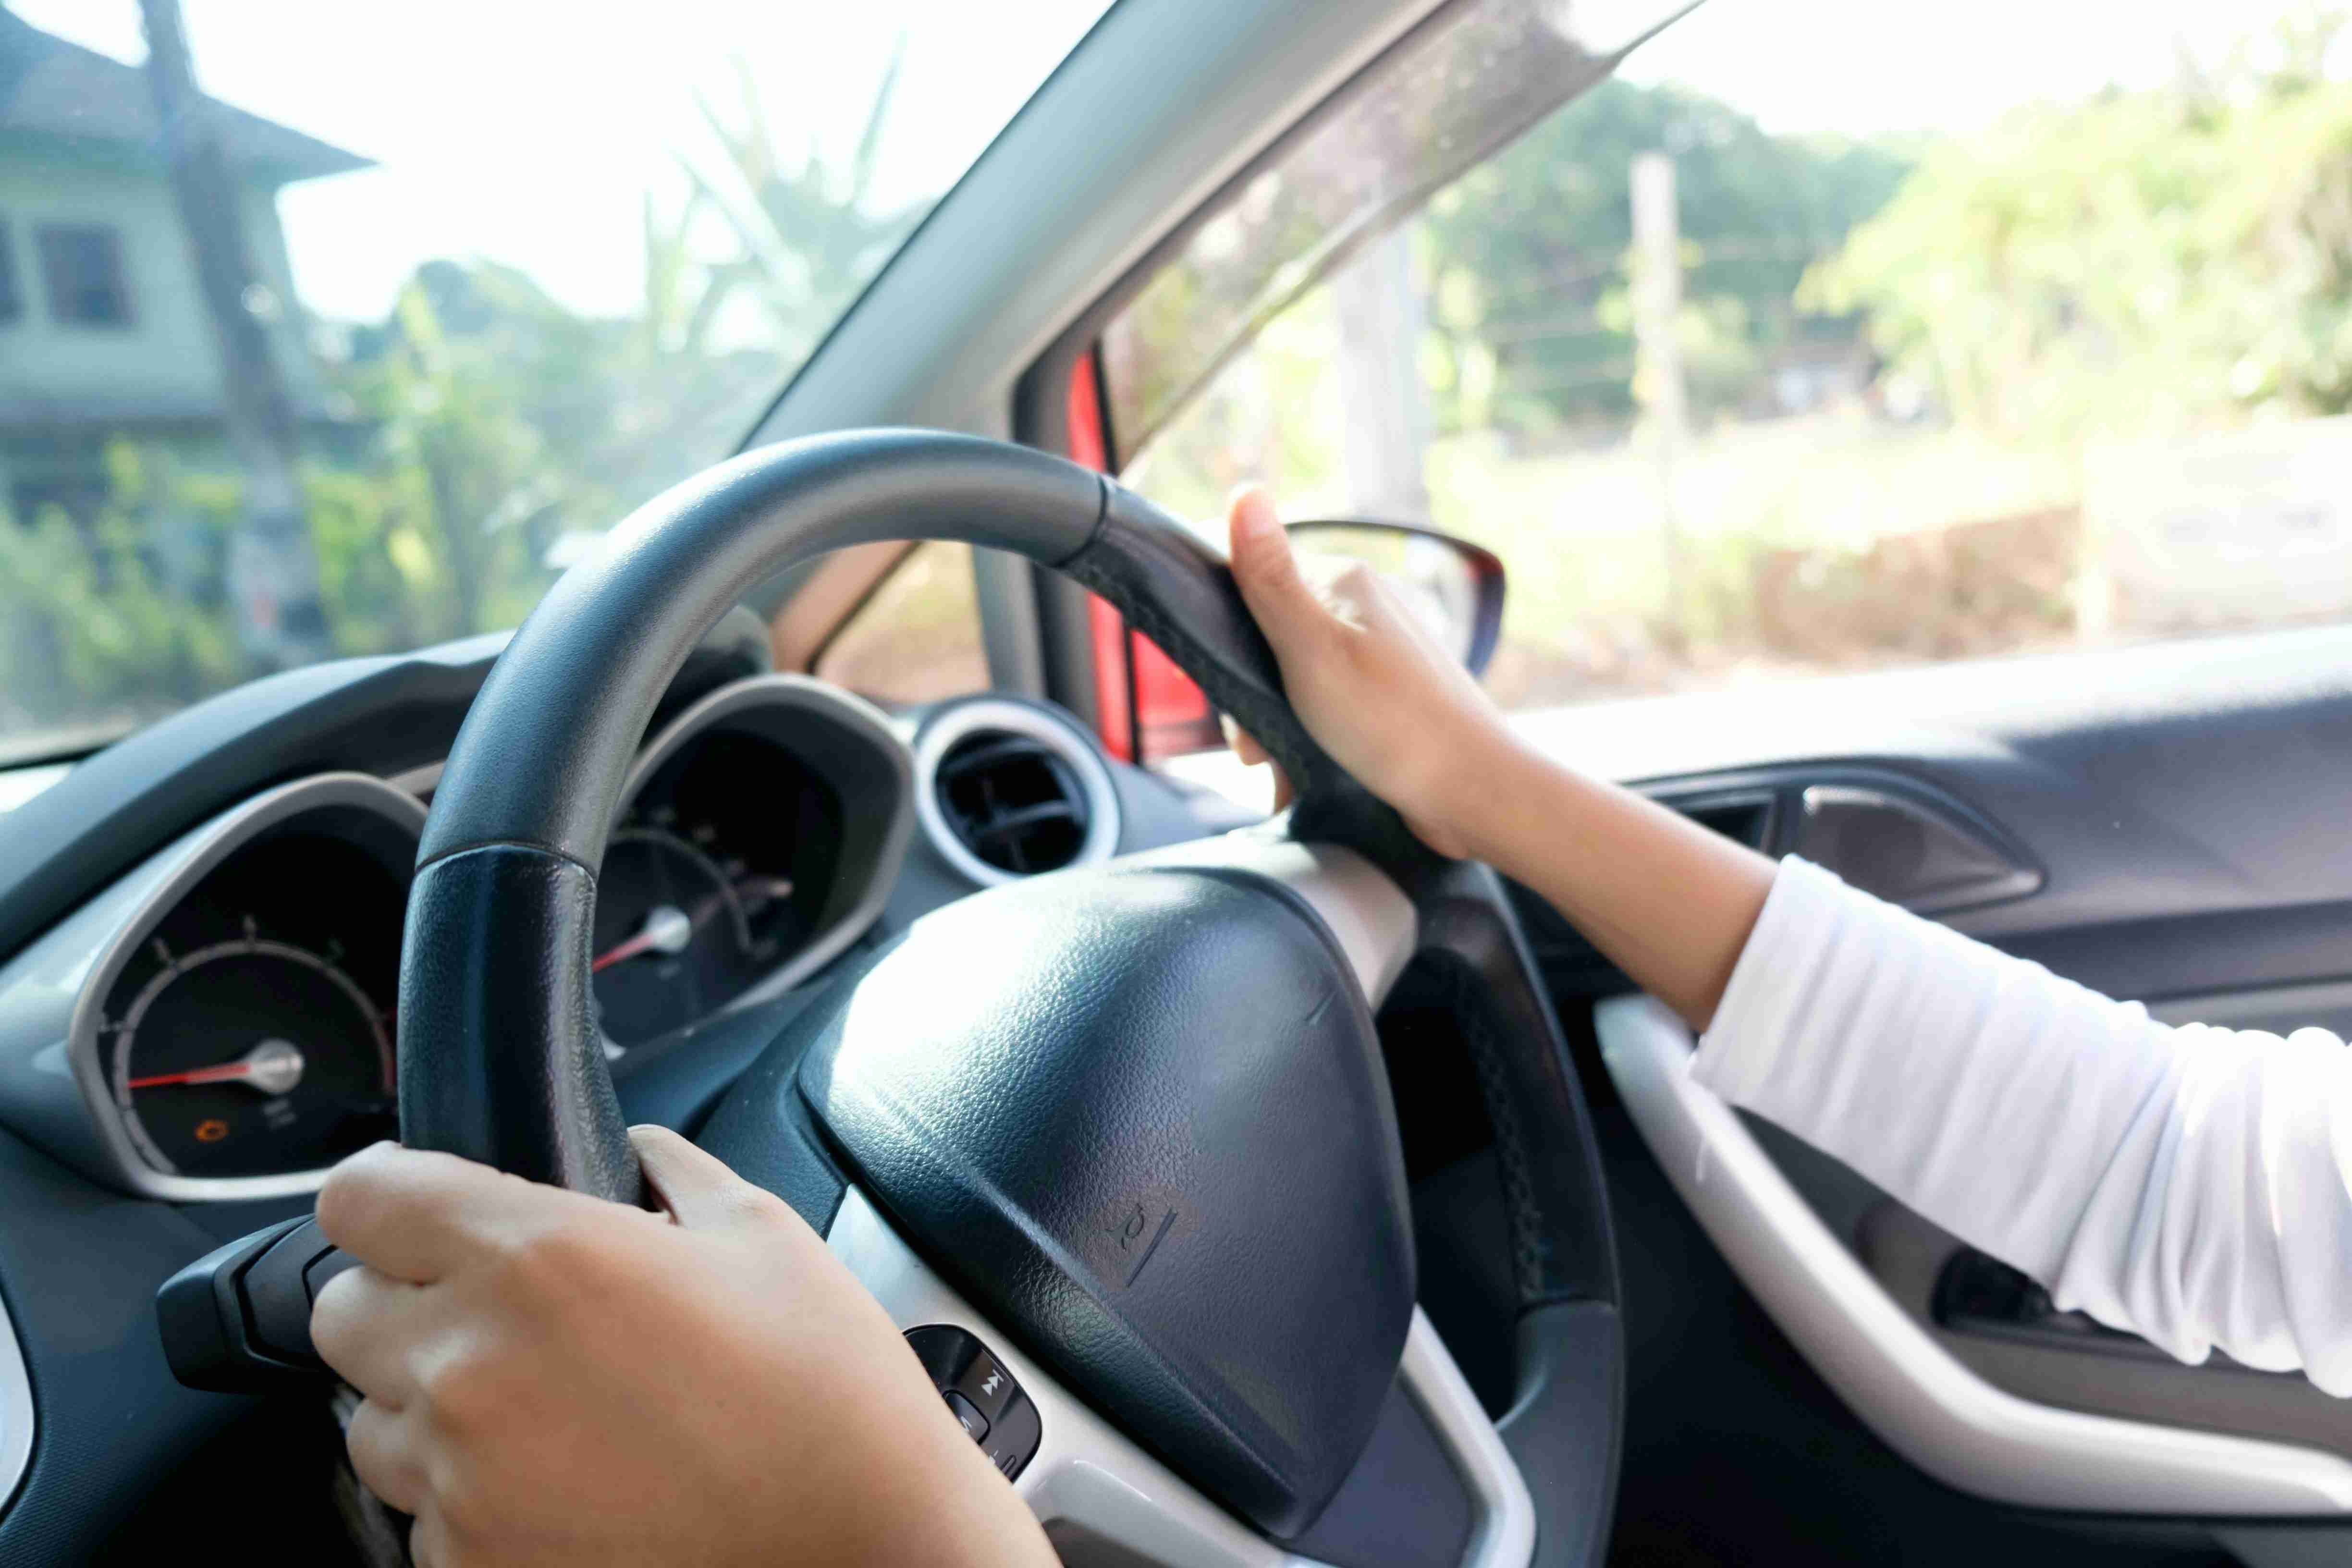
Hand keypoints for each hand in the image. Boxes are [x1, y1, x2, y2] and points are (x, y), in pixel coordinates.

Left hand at [310, 1129, 1056, 1567]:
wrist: (861, 1550)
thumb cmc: (825, 1399)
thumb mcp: (762, 1236)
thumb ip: (671, 1175)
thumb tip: (634, 1157)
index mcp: (535, 1257)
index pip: (359, 1198)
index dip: (386, 1192)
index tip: (415, 1203)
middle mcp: (470, 1367)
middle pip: (342, 1312)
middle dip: (402, 1300)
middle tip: (494, 1312)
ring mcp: (461, 1482)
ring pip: (371, 1423)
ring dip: (431, 1406)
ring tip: (544, 1412)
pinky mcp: (472, 1567)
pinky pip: (423, 1519)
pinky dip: (472, 1499)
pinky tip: (569, 1485)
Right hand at [1224, 486, 1518, 858]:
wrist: (1475, 793)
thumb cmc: (1394, 723)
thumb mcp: (1314, 648)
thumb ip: (1271, 578)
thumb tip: (1245, 491)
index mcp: (1344, 583)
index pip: (1252, 588)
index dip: (1224, 640)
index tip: (1218, 691)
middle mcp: (1362, 611)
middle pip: (1267, 641)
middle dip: (1248, 697)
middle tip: (1253, 750)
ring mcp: (1374, 656)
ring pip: (1289, 682)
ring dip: (1271, 728)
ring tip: (1277, 769)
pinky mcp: (1383, 700)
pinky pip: (1321, 713)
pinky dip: (1302, 745)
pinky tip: (1299, 776)